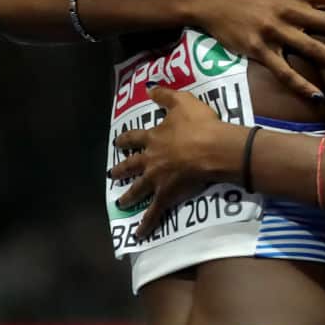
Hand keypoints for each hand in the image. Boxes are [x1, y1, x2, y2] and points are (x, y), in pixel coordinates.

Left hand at [108, 86, 246, 239]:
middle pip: (130, 166)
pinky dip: (146, 224)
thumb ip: (165, 96)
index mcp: (153, 138)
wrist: (212, 148)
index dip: (125, 140)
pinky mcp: (166, 195)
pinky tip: (138, 235)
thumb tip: (149, 88)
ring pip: (137, 190)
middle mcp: (150, 159)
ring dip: (128, 197)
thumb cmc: (200, 125)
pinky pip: (154, 212)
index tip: (117, 142)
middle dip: (120, 171)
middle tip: (112, 175)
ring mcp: (156, 179)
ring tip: (120, 204)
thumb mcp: (182, 102)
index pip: (134, 138)